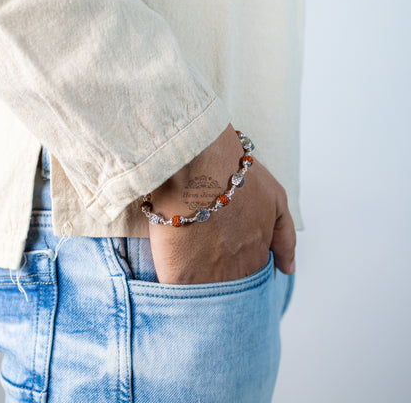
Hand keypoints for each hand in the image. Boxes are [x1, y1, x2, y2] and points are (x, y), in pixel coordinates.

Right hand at [147, 123, 296, 283]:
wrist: (198, 164)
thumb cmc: (236, 175)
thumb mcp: (276, 200)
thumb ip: (286, 237)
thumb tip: (288, 270)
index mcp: (258, 254)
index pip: (254, 278)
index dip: (240, 271)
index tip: (229, 264)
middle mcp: (237, 269)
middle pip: (231, 290)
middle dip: (222, 283)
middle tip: (208, 270)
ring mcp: (208, 275)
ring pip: (207, 297)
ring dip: (200, 290)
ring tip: (190, 275)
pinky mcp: (178, 275)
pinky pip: (178, 293)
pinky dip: (177, 291)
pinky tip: (173, 281)